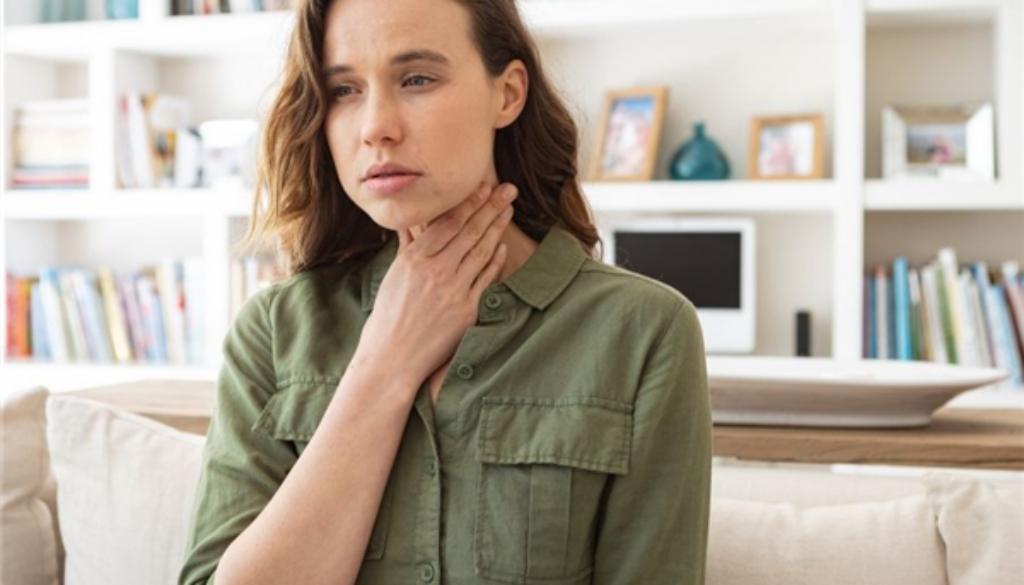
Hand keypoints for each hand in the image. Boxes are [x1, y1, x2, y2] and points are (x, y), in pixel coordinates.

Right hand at [355, 181, 516, 391]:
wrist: (392, 359)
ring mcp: (453, 291)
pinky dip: (495, 260)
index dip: (468, 203)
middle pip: (469, 232)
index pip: (448, 223)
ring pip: (481, 252)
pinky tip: (502, 245)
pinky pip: (485, 279)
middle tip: (508, 189)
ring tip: (509, 210)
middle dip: (491, 207)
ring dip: (497, 228)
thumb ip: (407, 247)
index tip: (483, 187)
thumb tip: (409, 222)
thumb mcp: (393, 277)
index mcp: (414, 260)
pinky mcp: (466, 311)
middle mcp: (435, 272)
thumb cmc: (387, 319)